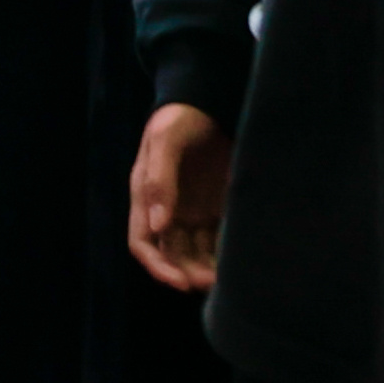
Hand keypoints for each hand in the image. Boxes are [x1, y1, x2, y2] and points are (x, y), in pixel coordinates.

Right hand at [128, 104, 228, 293]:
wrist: (209, 99)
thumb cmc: (182, 115)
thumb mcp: (167, 137)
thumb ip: (159, 178)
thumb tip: (158, 225)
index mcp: (145, 195)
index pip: (143, 243)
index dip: (158, 267)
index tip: (181, 283)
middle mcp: (166, 208)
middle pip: (171, 254)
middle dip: (188, 273)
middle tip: (213, 282)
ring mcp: (191, 209)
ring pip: (195, 253)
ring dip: (207, 269)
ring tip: (229, 278)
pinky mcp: (216, 207)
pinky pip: (218, 240)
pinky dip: (225, 254)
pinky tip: (240, 263)